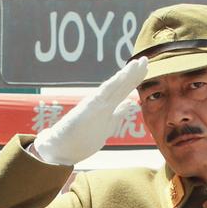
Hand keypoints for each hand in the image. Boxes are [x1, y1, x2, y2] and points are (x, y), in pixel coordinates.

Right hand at [30, 58, 147, 166]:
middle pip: (122, 85)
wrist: (60, 148)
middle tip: (146, 59)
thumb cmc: (79, 139)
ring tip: (139, 62)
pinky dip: (116, 82)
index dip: (135, 79)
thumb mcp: (105, 128)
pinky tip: (125, 73)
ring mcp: (96, 104)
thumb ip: (117, 115)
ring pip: (115, 86)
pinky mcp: (89, 106)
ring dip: (128, 74)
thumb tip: (130, 104)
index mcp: (106, 107)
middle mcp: (101, 102)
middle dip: (135, 73)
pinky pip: (105, 92)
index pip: (123, 90)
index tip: (145, 68)